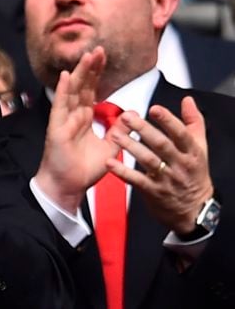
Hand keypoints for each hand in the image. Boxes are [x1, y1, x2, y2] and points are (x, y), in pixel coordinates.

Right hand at [36, 47, 115, 211]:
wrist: (68, 187)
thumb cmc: (84, 170)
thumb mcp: (109, 149)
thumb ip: (118, 131)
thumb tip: (130, 113)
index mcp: (84, 118)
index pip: (91, 90)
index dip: (97, 73)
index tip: (103, 56)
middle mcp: (73, 115)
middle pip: (82, 86)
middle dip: (90, 67)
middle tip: (99, 49)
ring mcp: (64, 120)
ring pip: (72, 91)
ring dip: (78, 73)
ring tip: (87, 56)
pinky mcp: (56, 128)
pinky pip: (59, 106)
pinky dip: (62, 91)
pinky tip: (64, 76)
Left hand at [107, 96, 213, 234]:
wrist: (194, 210)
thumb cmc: (194, 173)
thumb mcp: (200, 148)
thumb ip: (194, 122)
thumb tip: (187, 100)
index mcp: (192, 152)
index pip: (181, 134)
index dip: (169, 121)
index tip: (154, 109)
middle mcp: (180, 165)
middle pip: (162, 145)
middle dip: (144, 130)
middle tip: (126, 117)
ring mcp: (167, 179)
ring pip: (148, 161)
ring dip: (131, 147)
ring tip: (115, 135)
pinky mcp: (153, 192)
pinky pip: (136, 181)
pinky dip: (122, 172)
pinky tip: (109, 162)